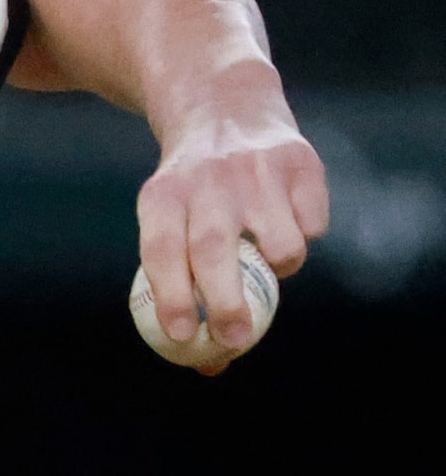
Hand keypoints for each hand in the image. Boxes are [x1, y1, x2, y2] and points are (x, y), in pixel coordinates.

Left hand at [138, 67, 329, 370]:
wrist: (225, 108)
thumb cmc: (193, 192)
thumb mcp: (170, 221)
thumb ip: (186, 289)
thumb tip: (210, 367)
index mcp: (161, 197)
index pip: (161, 252)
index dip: (172, 297)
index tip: (184, 338)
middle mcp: (206, 181)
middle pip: (214, 250)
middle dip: (226, 302)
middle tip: (236, 339)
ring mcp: (255, 170)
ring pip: (279, 243)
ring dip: (280, 266)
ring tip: (268, 255)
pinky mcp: (300, 163)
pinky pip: (313, 224)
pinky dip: (305, 234)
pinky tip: (287, 214)